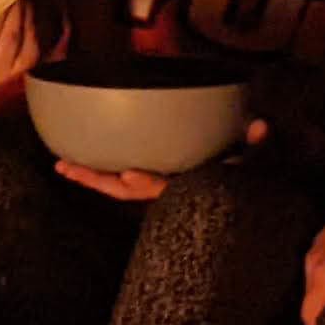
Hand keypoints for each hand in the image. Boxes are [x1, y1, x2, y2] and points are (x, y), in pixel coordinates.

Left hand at [56, 114, 263, 204]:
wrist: (237, 198)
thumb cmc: (241, 178)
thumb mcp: (252, 164)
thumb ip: (256, 147)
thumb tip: (262, 126)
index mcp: (186, 187)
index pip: (164, 186)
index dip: (147, 182)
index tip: (129, 174)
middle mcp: (166, 191)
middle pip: (125, 189)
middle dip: (96, 180)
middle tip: (65, 167)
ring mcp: (155, 187)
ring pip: (117, 186)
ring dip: (91, 176)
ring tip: (62, 165)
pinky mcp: (149, 181)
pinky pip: (122, 177)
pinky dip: (102, 171)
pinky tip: (81, 160)